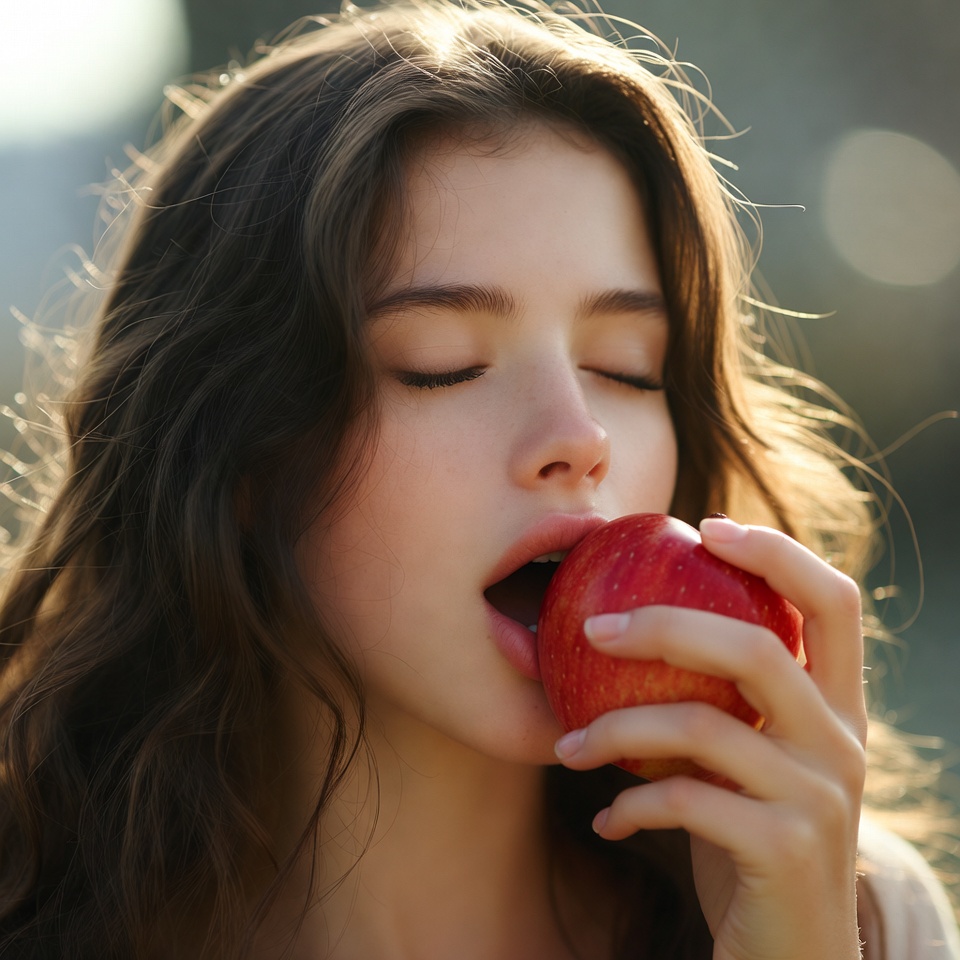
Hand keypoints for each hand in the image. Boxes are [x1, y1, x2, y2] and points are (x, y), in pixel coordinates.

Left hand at [552, 517, 867, 959]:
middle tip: (590, 626)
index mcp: (838, 706)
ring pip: (703, 726)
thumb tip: (631, 624)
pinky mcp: (786, 850)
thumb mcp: (748, 761)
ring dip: (614, 730)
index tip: (704, 528)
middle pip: (759, 647)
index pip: (833, 601)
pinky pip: (684, 800)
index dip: (776, 552)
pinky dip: (629, 803)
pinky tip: (603, 819)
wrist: (790, 956)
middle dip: (664, 625)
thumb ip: (722, 700)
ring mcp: (820, 797)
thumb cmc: (751, 839)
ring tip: (565, 747)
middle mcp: (842, 742)